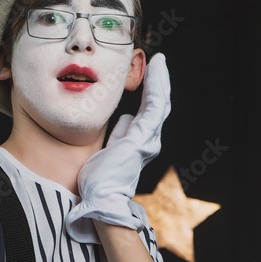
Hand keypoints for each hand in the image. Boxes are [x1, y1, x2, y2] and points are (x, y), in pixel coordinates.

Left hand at [65, 53, 170, 243]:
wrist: (100, 200)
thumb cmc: (100, 180)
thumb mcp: (110, 150)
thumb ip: (120, 134)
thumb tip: (125, 118)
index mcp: (140, 142)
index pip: (148, 111)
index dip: (151, 91)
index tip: (148, 74)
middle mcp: (149, 140)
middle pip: (158, 105)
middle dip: (159, 82)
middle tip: (158, 62)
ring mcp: (148, 139)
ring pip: (159, 103)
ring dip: (160, 80)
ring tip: (159, 62)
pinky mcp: (142, 138)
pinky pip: (153, 106)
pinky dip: (156, 86)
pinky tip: (157, 70)